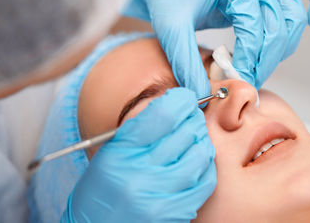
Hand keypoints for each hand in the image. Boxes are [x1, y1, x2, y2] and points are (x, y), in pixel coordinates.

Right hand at [61, 88, 215, 221]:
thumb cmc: (103, 186)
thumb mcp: (112, 149)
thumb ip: (142, 124)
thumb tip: (176, 101)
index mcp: (121, 152)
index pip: (164, 114)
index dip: (182, 100)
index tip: (185, 98)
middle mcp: (141, 174)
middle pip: (187, 131)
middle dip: (194, 117)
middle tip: (191, 116)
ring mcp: (161, 196)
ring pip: (201, 154)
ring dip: (202, 140)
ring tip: (193, 139)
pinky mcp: (176, 212)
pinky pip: (206, 180)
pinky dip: (205, 165)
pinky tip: (195, 161)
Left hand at [123, 0, 309, 90]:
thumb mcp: (171, 30)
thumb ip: (187, 63)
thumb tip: (205, 95)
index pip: (255, 28)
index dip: (250, 60)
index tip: (239, 79)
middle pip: (280, 26)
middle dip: (266, 60)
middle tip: (249, 79)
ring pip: (295, 17)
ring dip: (283, 46)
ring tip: (261, 62)